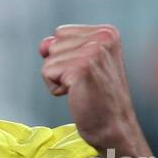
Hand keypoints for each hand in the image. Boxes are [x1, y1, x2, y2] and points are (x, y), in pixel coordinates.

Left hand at [39, 24, 140, 152]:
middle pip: (53, 44)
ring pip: (48, 60)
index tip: (86, 72)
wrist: (113, 125)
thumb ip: (62, 46)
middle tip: (83, 82)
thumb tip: (44, 44)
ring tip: (81, 89)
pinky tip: (76, 94)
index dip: (65, 56)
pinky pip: (47, 72)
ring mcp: (93, 51)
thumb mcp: (83, 63)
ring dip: (58, 79)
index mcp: (107, 32)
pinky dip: (55, 88)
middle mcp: (102, 37)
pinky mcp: (81, 68)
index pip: (61, 33)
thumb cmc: (98, 97)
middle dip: (60, 67)